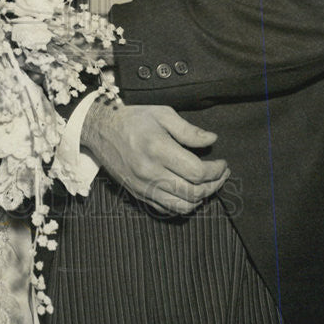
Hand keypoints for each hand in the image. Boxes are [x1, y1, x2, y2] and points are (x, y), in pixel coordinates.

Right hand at [81, 99, 229, 215]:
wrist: (100, 129)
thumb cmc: (133, 118)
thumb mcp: (162, 114)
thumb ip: (189, 130)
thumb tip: (212, 140)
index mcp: (158, 149)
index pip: (197, 172)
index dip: (216, 171)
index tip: (223, 163)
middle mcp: (150, 172)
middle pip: (193, 192)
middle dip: (215, 185)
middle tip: (221, 173)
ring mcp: (143, 186)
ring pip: (182, 206)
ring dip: (201, 198)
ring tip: (208, 184)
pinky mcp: (138, 194)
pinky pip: (166, 209)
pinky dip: (183, 204)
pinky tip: (188, 191)